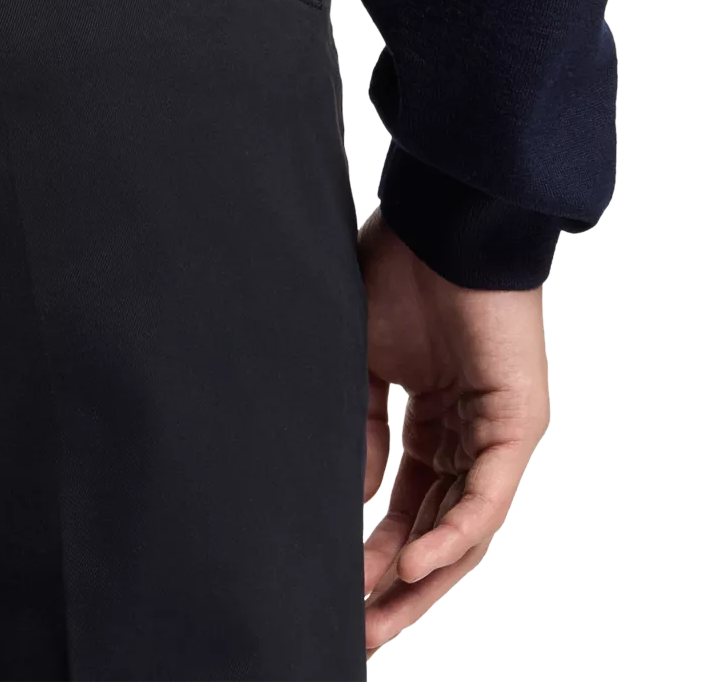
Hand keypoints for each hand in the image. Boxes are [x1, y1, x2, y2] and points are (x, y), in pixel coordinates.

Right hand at [358, 207, 549, 656]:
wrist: (438, 217)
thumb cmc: (396, 268)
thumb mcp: (360, 359)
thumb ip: (361, 428)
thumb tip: (362, 497)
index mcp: (432, 414)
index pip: (406, 502)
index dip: (370, 548)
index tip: (332, 586)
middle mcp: (468, 430)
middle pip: (437, 529)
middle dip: (396, 585)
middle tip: (358, 631)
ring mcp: (496, 428)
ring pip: (466, 527)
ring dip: (423, 577)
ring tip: (378, 618)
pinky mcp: (517, 421)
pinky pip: (487, 495)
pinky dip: (451, 533)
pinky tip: (412, 563)